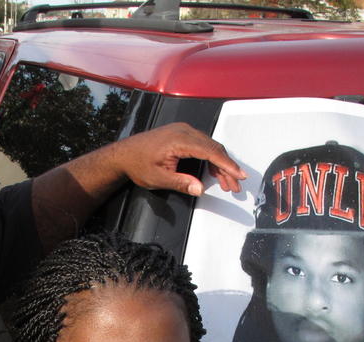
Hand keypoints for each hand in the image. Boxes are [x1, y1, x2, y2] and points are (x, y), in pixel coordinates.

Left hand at [114, 122, 245, 195]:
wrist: (124, 154)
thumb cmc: (138, 165)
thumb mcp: (158, 179)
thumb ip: (181, 183)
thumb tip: (200, 189)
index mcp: (179, 140)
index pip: (210, 151)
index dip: (227, 164)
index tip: (239, 175)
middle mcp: (184, 131)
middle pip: (214, 148)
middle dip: (227, 168)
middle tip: (235, 186)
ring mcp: (184, 130)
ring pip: (210, 146)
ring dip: (220, 164)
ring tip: (227, 183)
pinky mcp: (182, 134)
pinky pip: (203, 144)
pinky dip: (211, 158)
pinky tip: (215, 173)